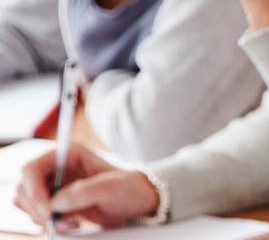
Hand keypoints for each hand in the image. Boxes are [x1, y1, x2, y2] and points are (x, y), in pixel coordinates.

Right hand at [16, 143, 157, 229]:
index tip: (48, 209)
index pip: (31, 168)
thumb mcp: (112, 188)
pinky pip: (34, 212)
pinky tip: (67, 223)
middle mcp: (54, 167)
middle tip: (59, 221)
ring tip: (70, 222)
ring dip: (42, 217)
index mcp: (66, 154)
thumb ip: (84, 192)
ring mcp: (51, 184)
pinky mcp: (52, 200)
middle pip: (24, 188)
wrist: (136, 201)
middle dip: (39, 208)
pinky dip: (46, 221)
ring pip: (25, 202)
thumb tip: (55, 202)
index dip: (33, 190)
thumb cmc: (129, 189)